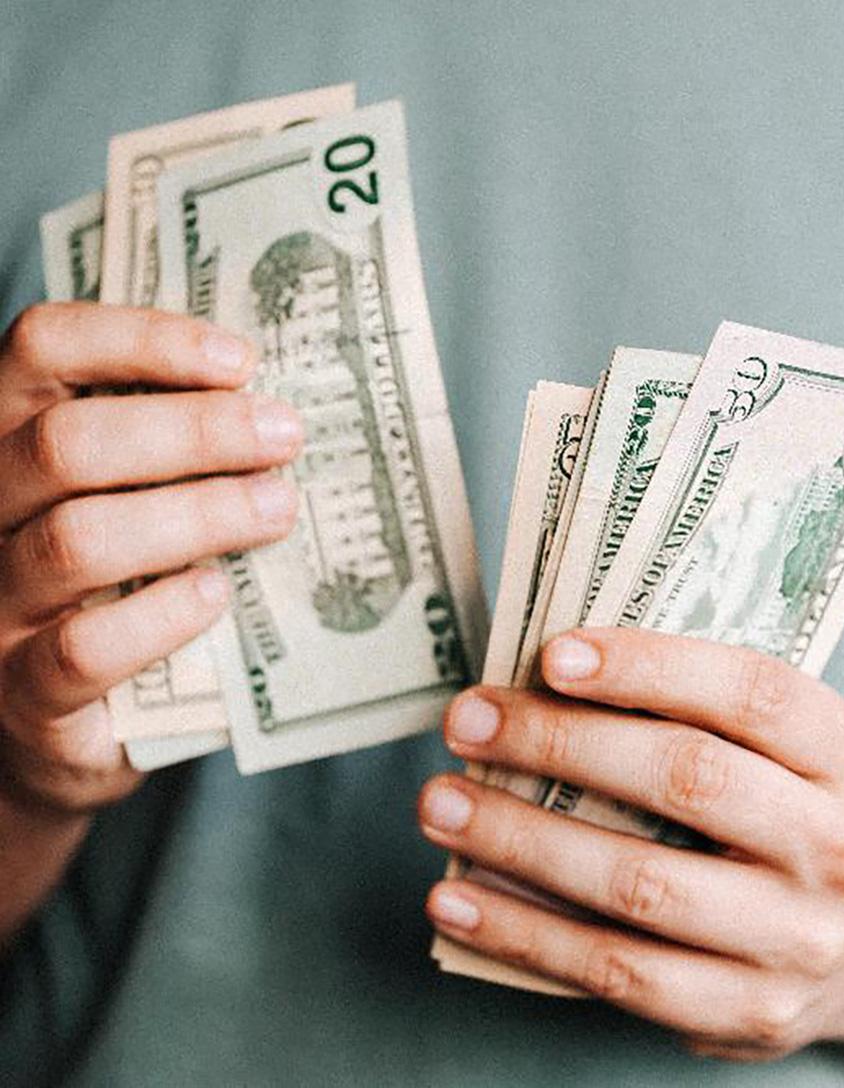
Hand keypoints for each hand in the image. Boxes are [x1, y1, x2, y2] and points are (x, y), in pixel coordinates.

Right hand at [0, 303, 301, 814]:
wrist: (62, 733)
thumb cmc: (113, 594)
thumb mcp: (129, 504)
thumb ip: (168, 455)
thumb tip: (273, 408)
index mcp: (11, 446)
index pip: (41, 349)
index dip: (141, 339)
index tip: (241, 360)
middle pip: (66, 443)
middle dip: (192, 431)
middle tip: (284, 437)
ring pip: (77, 539)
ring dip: (196, 514)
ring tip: (276, 509)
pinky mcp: (24, 696)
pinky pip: (82, 649)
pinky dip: (159, 616)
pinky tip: (215, 595)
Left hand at [419, 627, 843, 1061]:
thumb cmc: (794, 811)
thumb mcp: (788, 750)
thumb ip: (697, 711)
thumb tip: (542, 680)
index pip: (751, 693)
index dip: (647, 666)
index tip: (551, 656)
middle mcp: (840, 849)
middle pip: (686, 780)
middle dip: (558, 744)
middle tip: (468, 721)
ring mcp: (796, 941)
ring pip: (638, 884)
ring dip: (519, 840)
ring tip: (440, 803)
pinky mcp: (747, 1012)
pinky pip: (617, 973)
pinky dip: (524, 933)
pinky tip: (457, 897)